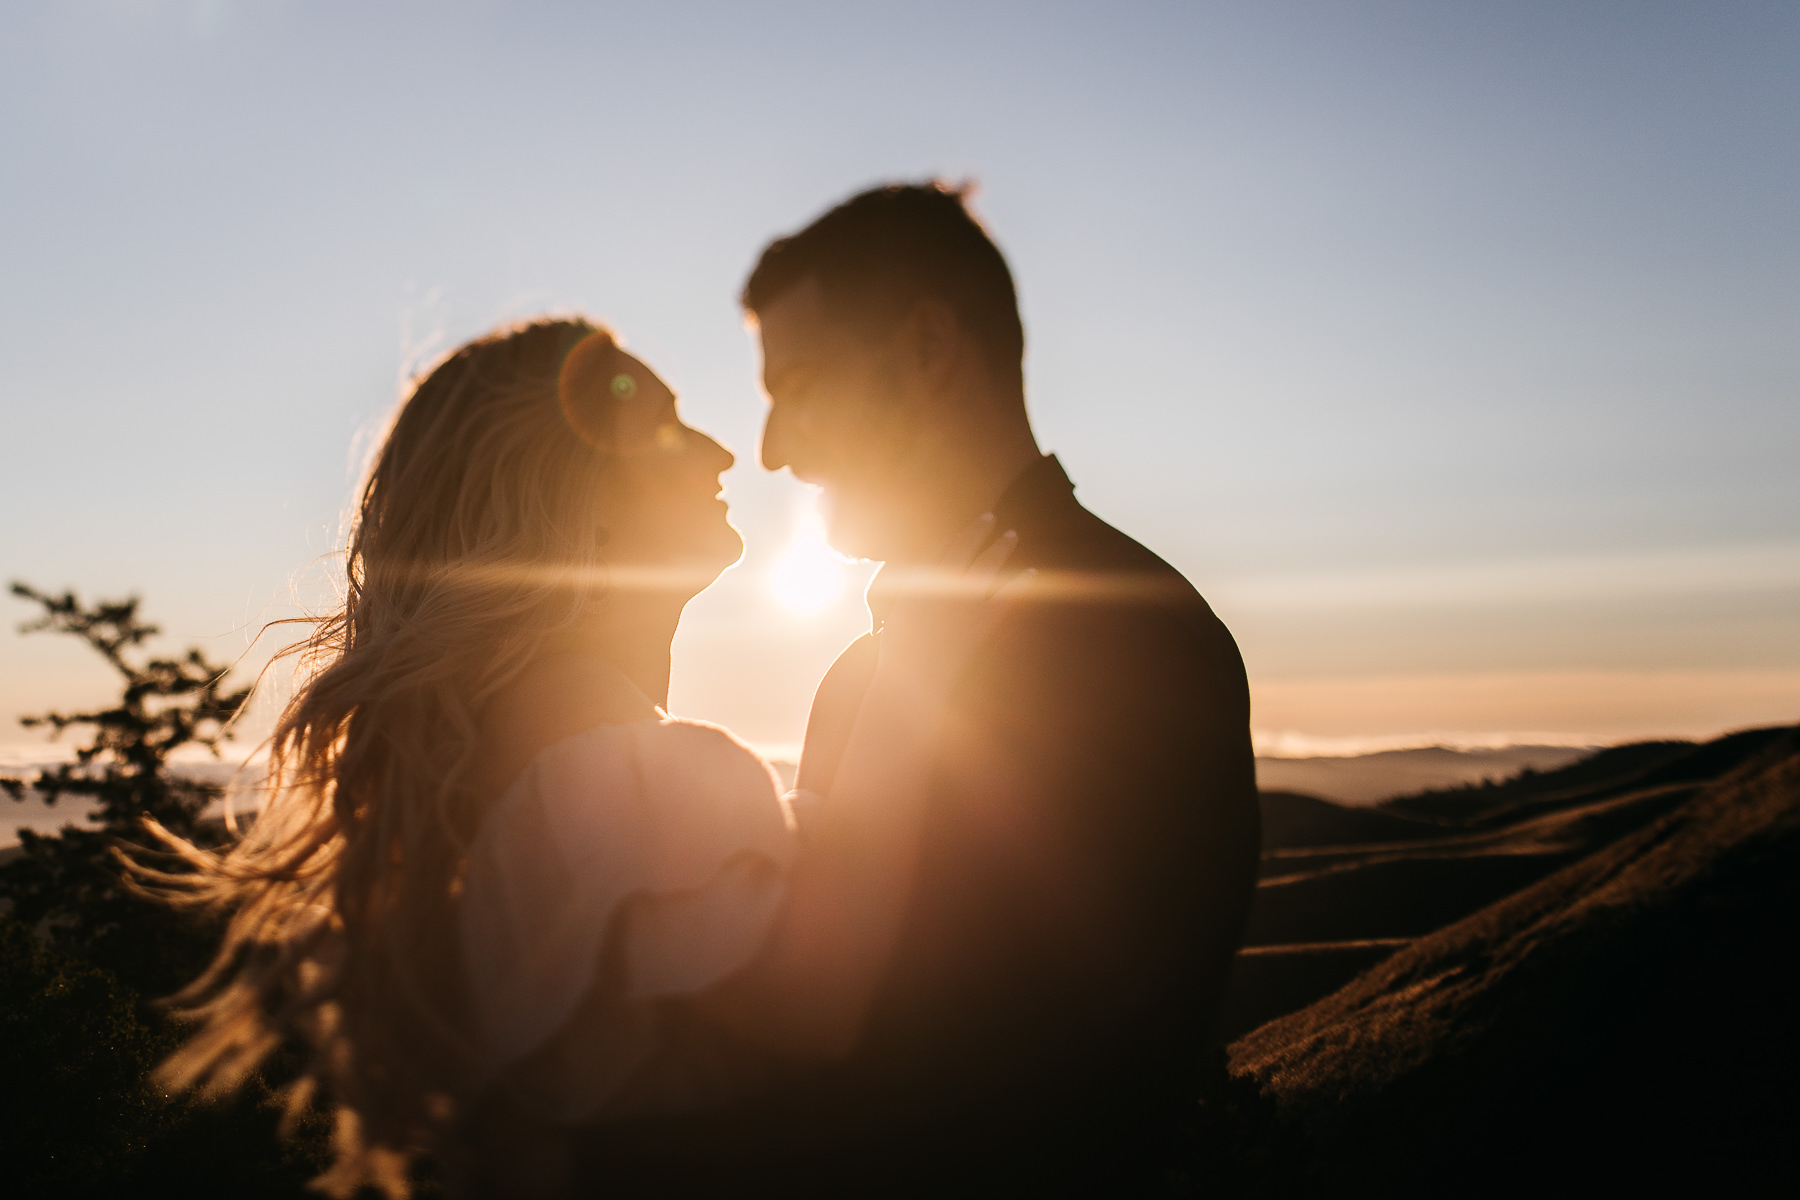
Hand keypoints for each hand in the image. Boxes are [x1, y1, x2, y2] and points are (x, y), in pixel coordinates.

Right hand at [875, 513, 1035, 696]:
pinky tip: (1033, 572)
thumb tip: (917, 586)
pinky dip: (1022, 583)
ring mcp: (966, 601)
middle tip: (990, 517)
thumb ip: (907, 597)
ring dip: (1002, 547)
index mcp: (919, 581)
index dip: (951, 537)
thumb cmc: (898, 655)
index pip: (937, 548)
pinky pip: (1008, 596)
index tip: (961, 530)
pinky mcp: (984, 621)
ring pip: (989, 563)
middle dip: (977, 530)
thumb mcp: (895, 619)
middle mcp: (943, 584)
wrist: (912, 680)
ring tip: (1012, 535)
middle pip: (964, 546)